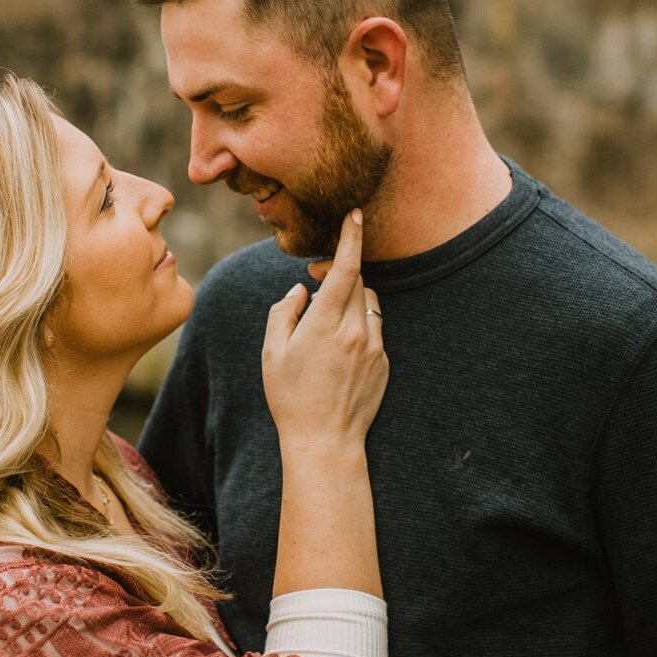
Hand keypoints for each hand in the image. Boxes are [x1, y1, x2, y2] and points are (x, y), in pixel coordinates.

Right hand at [261, 210, 388, 451]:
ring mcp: (374, 348)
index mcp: (325, 324)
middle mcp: (356, 331)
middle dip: (339, 271)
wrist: (325, 442)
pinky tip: (338, 351)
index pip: (346, 269)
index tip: (356, 214)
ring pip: (369, 303)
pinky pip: (374, 330)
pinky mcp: (384, 363)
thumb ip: (283, 312)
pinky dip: (358, 326)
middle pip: (357, 281)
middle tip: (315, 278)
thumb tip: (300, 291)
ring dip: (351, 298)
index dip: (351, 238)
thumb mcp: (272, 353)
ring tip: (326, 318)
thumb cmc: (291, 397)